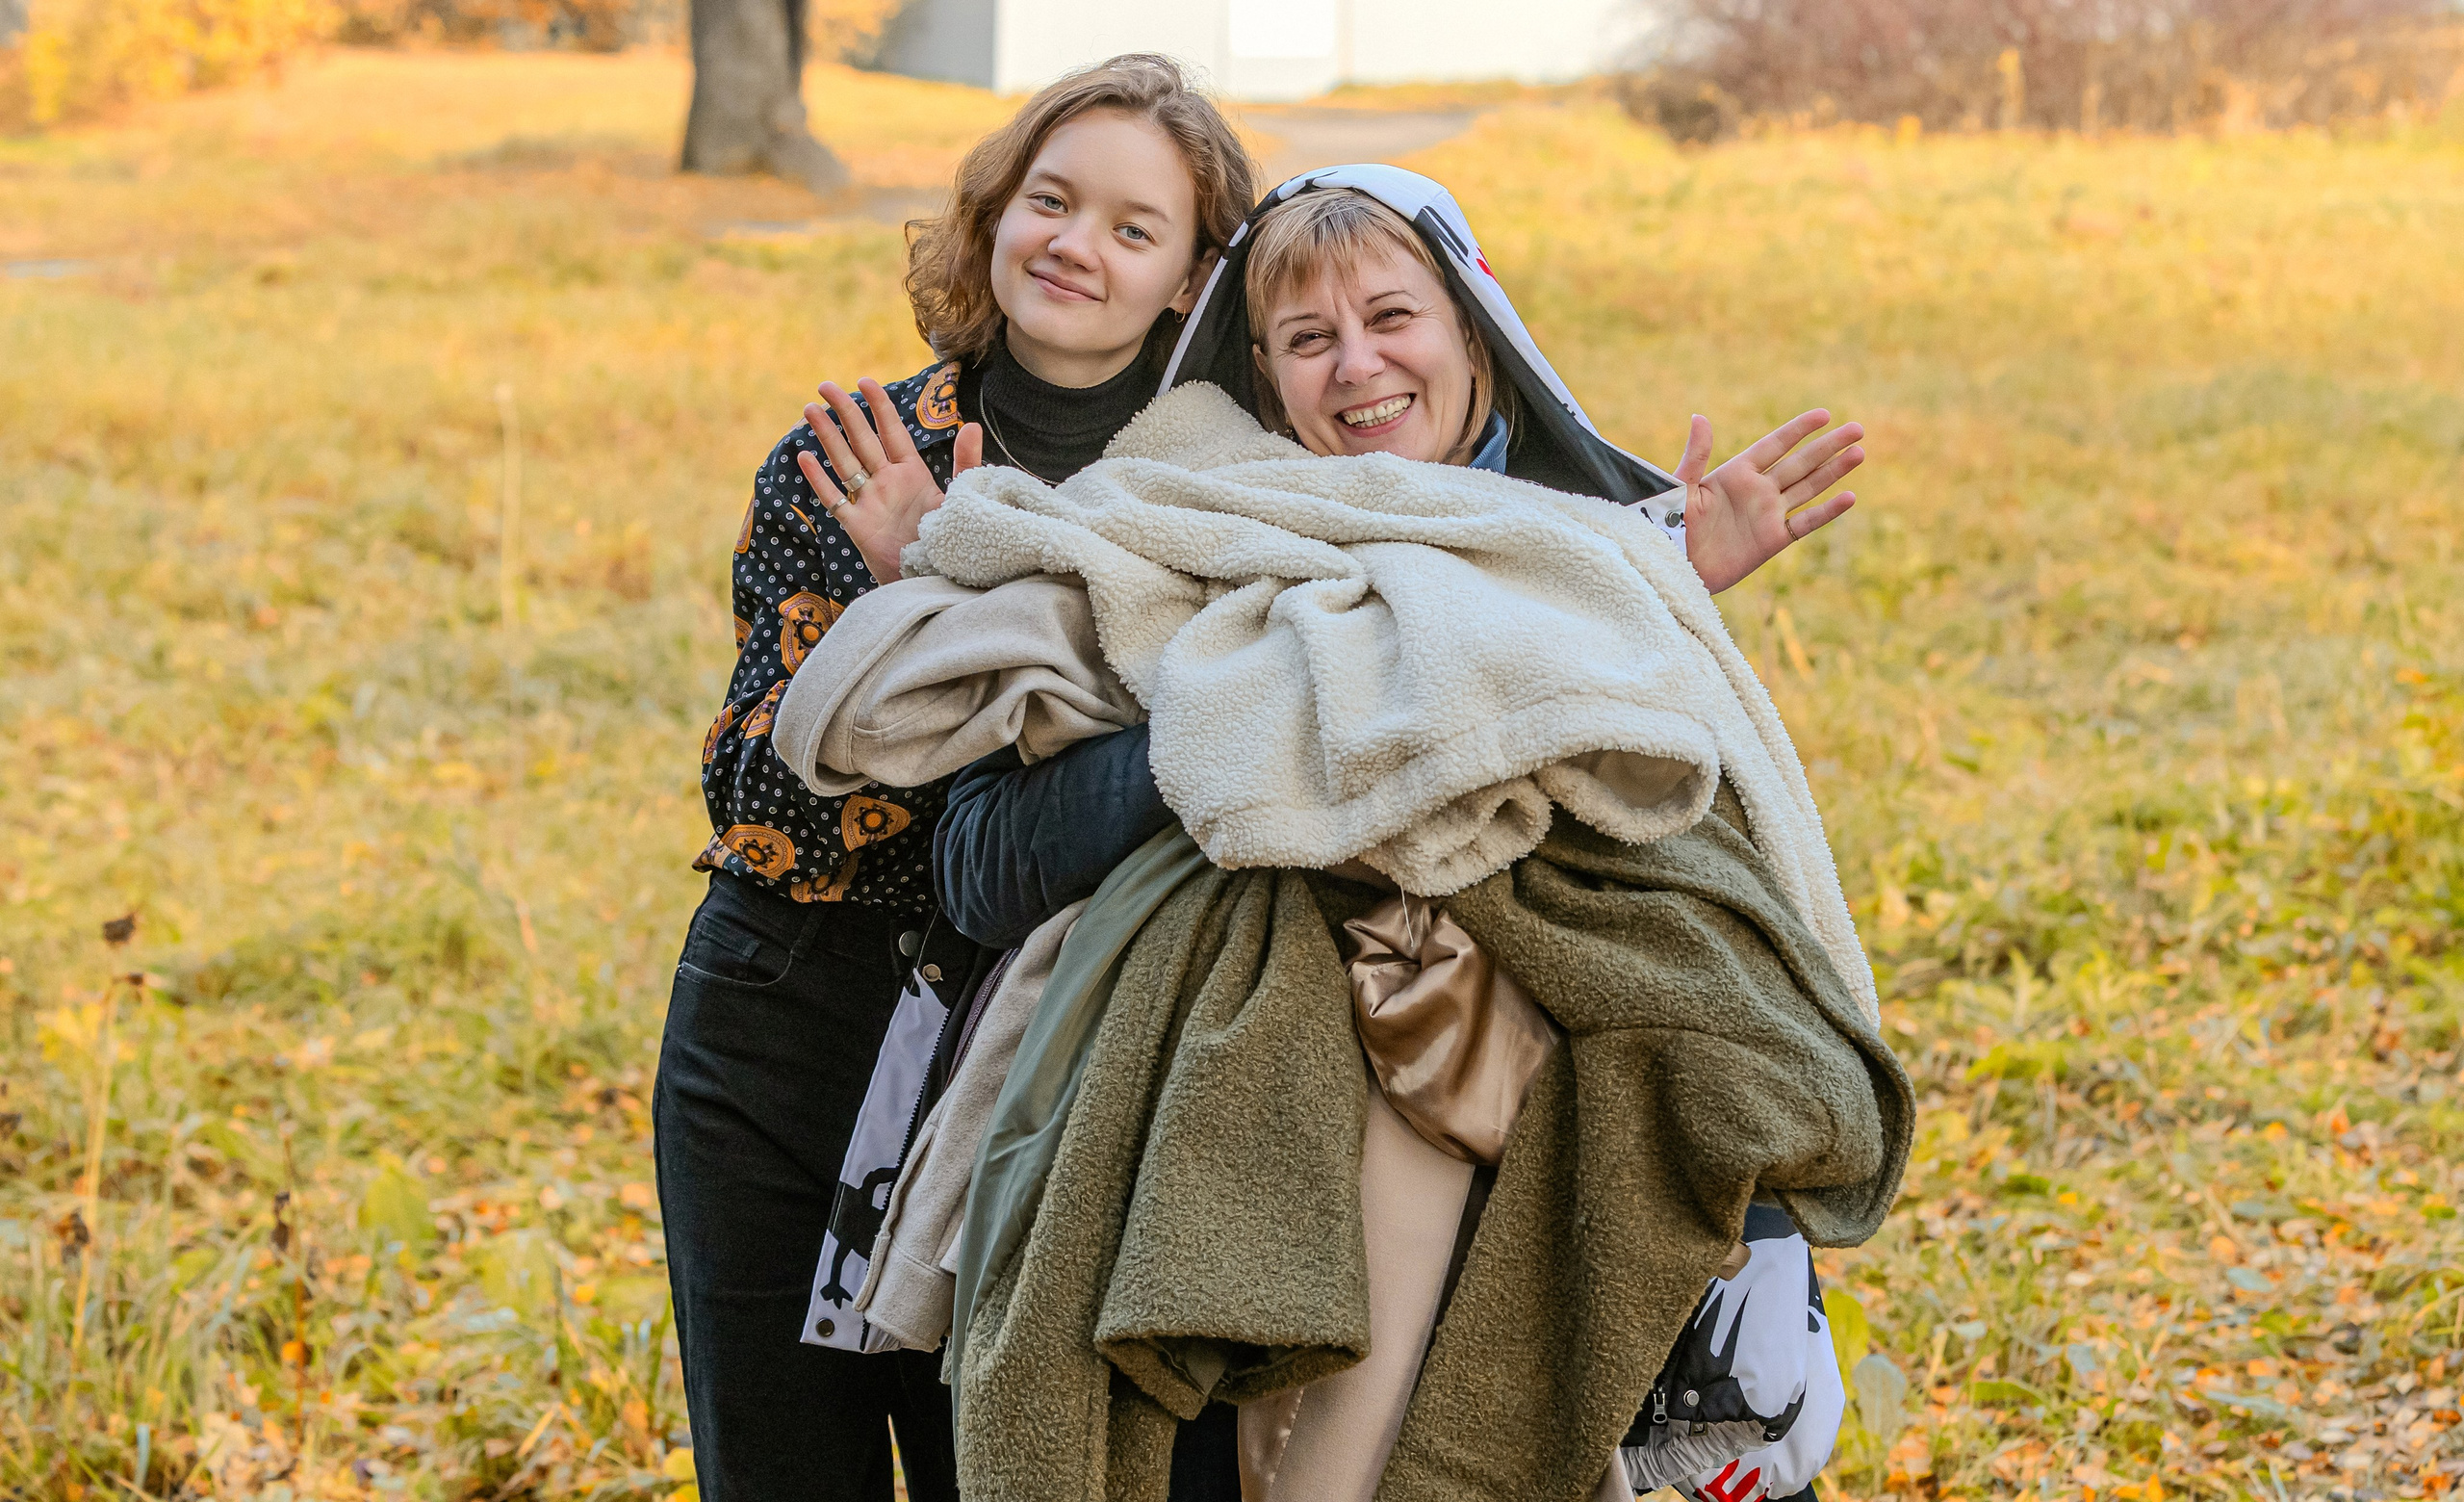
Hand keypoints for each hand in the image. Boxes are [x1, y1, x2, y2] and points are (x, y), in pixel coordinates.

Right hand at [794, 378, 983, 584]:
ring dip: (827, 436)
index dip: (879, 407)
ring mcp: (870, 502)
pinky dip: (819, 480)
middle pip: (862, 440)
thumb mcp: (961, 498)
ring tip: (809, 409)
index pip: (892, 432)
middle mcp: (887, 483)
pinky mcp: (858, 526)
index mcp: (912, 473)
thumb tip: (972, 424)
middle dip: (844, 411)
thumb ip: (966, 462)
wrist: (936, 579)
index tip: (864, 381)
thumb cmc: (950, 540)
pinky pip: (834, 499)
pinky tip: (804, 457)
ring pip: (843, 461)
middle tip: (825, 385)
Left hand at [1675, 410, 1862, 593]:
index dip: (1799, 430)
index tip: (1824, 415)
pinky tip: (1849, 497)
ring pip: (1808, 487)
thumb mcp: (1680, 486)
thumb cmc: (1667, 524)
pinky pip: (1805, 523)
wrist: (1671, 565)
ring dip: (1834, 471)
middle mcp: (1757, 490)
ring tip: (1859, 453)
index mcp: (1736, 473)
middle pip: (1800, 462)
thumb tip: (1700, 416)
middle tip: (1857, 429)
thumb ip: (1696, 455)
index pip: (1775, 445)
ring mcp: (1767, 514)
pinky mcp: (1772, 540)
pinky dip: (1827, 512)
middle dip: (1828, 446)